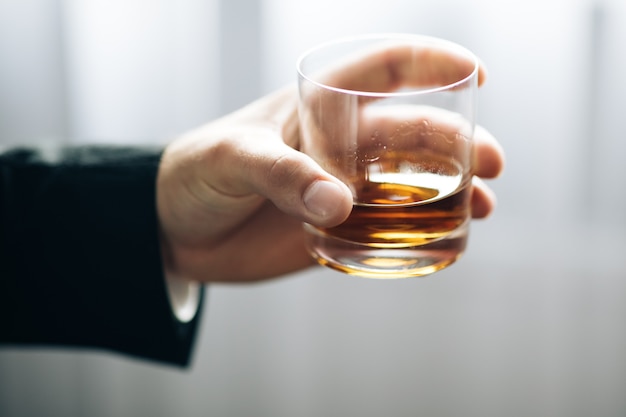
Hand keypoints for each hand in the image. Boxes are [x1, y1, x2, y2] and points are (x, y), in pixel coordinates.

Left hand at [156, 50, 503, 283]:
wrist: (175, 229)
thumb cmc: (196, 173)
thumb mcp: (231, 159)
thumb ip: (282, 174)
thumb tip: (342, 204)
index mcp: (319, 105)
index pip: (384, 68)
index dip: (433, 62)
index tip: (478, 75)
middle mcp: (340, 141)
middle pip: (414, 130)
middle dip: (458, 142)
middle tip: (492, 165)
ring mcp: (343, 185)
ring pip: (413, 180)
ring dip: (454, 189)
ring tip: (484, 207)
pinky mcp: (337, 227)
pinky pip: (389, 227)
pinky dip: (421, 233)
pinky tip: (447, 241)